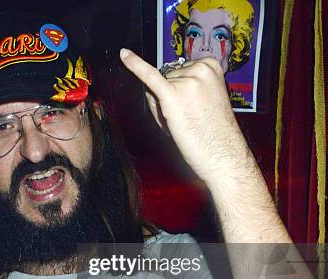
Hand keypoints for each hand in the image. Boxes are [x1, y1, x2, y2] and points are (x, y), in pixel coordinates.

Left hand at [119, 48, 253, 186]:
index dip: (179, 90)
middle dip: (169, 97)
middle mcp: (200, 68)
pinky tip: (124, 55)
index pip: (178, 71)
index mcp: (211, 65)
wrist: (223, 154)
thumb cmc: (213, 131)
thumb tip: (153, 80)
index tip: (194, 105)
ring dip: (162, 106)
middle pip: (166, 78)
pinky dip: (134, 65)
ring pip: (156, 87)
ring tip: (182, 121)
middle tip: (188, 117)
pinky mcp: (173, 94)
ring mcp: (187, 80)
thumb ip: (182, 85)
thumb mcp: (203, 98)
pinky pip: (148, 76)